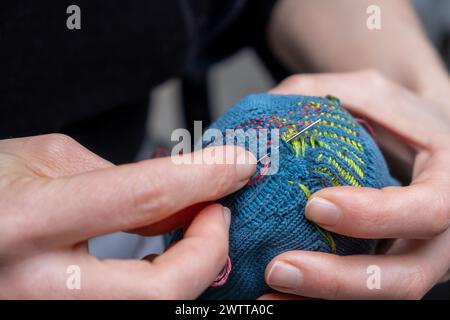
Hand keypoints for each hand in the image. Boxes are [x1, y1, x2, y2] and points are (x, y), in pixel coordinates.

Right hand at [0, 134, 254, 298]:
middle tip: (218, 210)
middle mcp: (34, 288)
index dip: (204, 176)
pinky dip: (163, 286)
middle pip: (161, 290)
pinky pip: (135, 309)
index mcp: (24, 223)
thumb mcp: (44, 160)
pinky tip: (161, 259)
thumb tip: (179, 201)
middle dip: (209, 248)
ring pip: (153, 308)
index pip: (142, 197)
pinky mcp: (64, 317)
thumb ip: (116, 179)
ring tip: (195, 230)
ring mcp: (47, 315)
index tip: (239, 163)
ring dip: (191, 270)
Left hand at [261, 70, 449, 298]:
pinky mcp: (391, 268)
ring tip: (270, 293)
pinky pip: (361, 295)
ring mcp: (417, 258)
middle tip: (279, 268)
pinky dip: (319, 301)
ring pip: (381, 296)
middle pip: (407, 277)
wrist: (427, 148)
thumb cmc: (400, 119)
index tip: (314, 205)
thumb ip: (322, 94)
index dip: (376, 215)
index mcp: (449, 184)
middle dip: (340, 280)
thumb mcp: (371, 94)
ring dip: (324, 300)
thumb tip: (263, 112)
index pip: (427, 210)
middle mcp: (441, 234)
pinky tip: (280, 297)